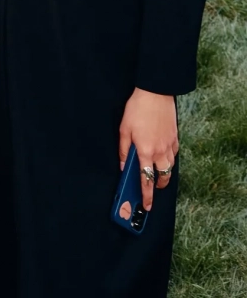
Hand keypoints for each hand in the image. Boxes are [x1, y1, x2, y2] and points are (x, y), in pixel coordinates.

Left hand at [118, 88, 178, 211]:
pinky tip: (164, 156)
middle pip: (163, 177)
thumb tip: (124, 166)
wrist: (155, 94)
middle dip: (159, 186)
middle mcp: (160, 152)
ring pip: (170, 167)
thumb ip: (124, 150)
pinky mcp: (175, 138)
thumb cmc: (137, 110)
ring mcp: (170, 145)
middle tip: (153, 189)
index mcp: (145, 151)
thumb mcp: (124, 129)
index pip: (146, 180)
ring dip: (164, 173)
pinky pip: (174, 155)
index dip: (147, 195)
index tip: (147, 205)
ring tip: (158, 174)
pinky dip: (169, 159)